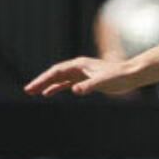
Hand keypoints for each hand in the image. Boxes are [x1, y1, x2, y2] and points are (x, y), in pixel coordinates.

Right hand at [24, 56, 143, 97]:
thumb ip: (88, 86)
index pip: (56, 71)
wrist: (131, 75)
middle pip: (54, 74)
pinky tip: (49, 93)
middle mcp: (78, 67)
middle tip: (27, 91)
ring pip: (59, 78)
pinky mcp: (86, 79)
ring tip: (34, 93)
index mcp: (79, 65)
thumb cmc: (118, 77)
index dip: (43, 80)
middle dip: (40, 82)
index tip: (32, 87)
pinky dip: (57, 87)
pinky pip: (67, 83)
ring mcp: (82, 73)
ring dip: (47, 85)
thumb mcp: (102, 82)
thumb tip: (75, 90)